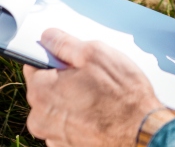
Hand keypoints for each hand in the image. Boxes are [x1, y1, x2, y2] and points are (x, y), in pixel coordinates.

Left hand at [24, 29, 162, 146]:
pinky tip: (100, 112)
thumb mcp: (94, 53)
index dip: (55, 57)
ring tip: (99, 96)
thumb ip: (64, 43)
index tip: (71, 58)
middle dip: (65, 79)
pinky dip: (80, 117)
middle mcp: (40, 118)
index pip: (34, 64)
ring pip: (58, 107)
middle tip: (92, 76)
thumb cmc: (121, 95)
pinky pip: (68, 125)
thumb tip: (48, 37)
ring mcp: (53, 136)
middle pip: (45, 87)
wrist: (141, 132)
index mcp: (41, 91)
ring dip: (73, 99)